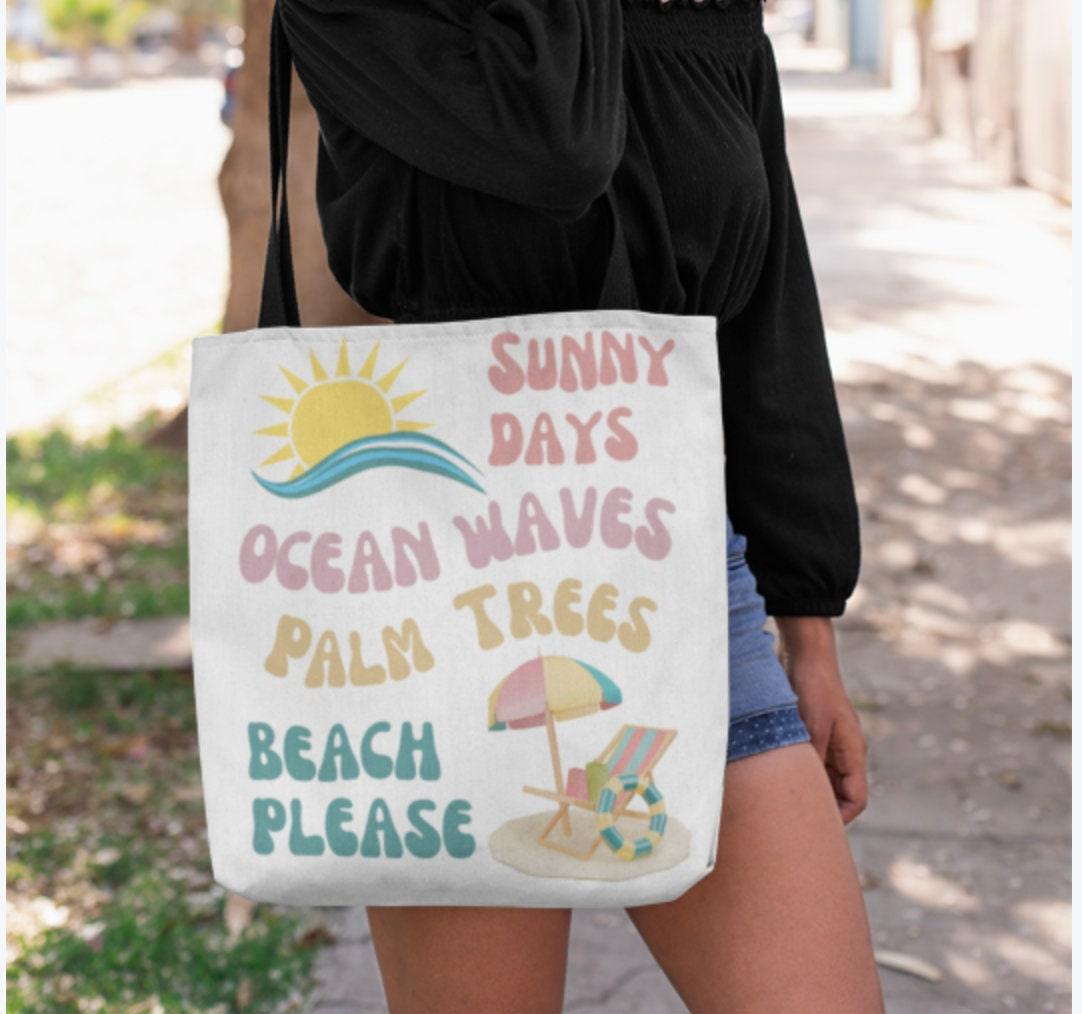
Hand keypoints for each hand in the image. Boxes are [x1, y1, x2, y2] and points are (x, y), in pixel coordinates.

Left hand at [774, 616, 868, 824]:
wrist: (806, 655)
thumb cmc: (813, 687)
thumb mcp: (812, 725)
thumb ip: (812, 758)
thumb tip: (806, 791)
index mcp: (853, 752)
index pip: (855, 799)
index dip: (839, 818)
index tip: (815, 828)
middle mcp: (844, 752)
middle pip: (838, 794)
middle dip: (821, 809)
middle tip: (792, 822)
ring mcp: (828, 744)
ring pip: (821, 781)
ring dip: (806, 791)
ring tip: (780, 804)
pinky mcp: (812, 736)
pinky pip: (808, 765)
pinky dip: (796, 775)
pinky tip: (774, 780)